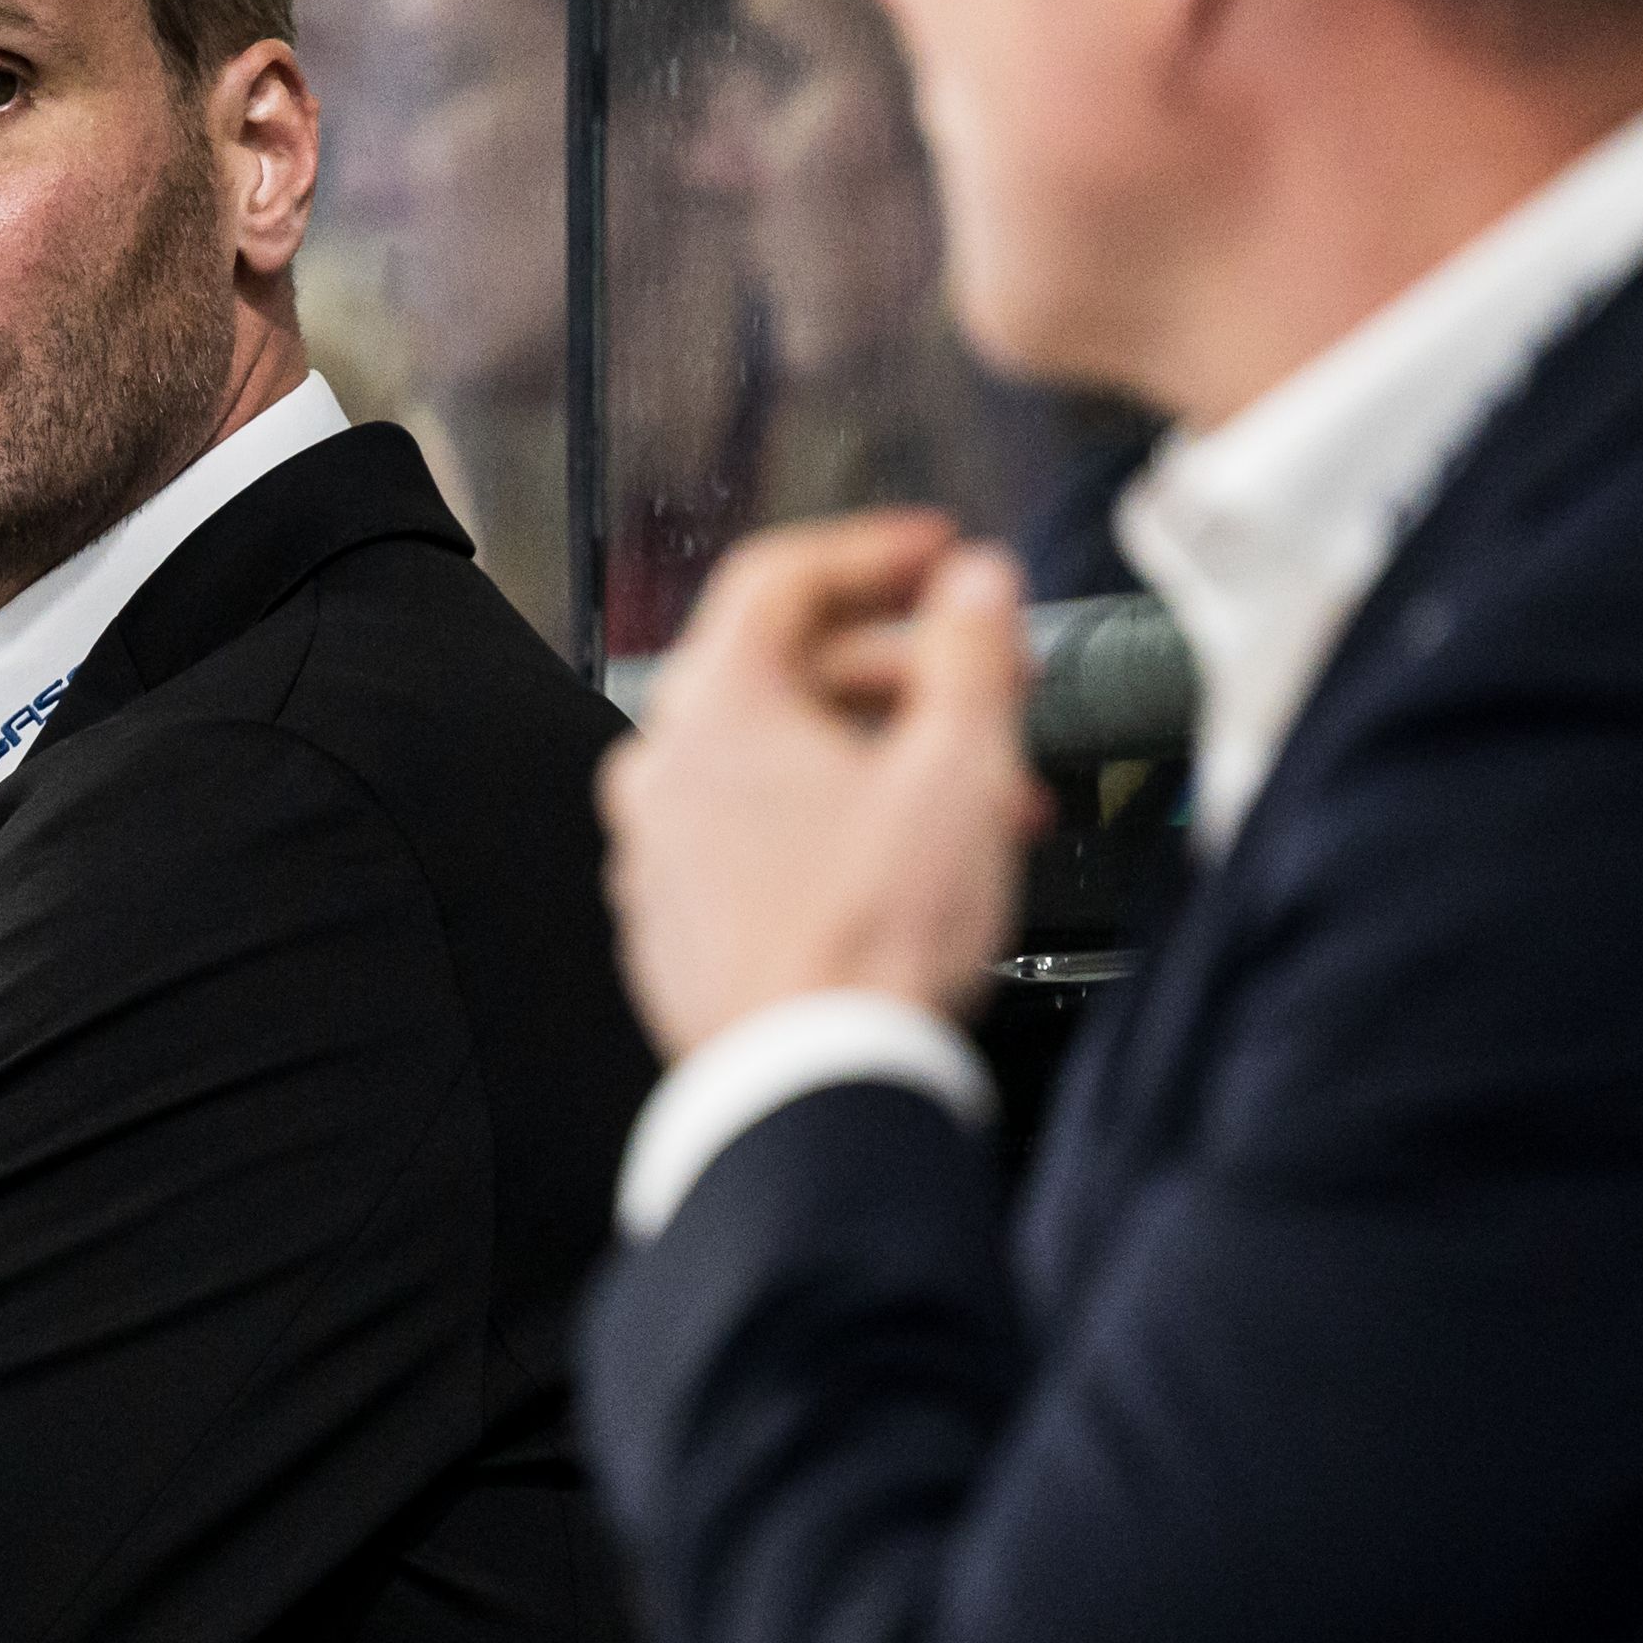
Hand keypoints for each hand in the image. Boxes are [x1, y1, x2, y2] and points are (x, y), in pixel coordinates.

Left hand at [602, 512, 1045, 1059]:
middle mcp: (663, 772)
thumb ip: (972, 652)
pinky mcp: (673, 926)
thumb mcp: (959, 766)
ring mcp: (657, 854)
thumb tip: (975, 586)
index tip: (935, 557)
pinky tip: (905, 866)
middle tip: (985, 691)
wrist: (813, 1090)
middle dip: (903, 677)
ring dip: (880, 761)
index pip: (779, 577)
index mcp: (716, 709)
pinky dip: (828, 827)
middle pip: (783, 675)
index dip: (872, 552)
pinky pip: (753, 842)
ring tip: (975, 800)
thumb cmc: (873, 941)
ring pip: (776, 765)